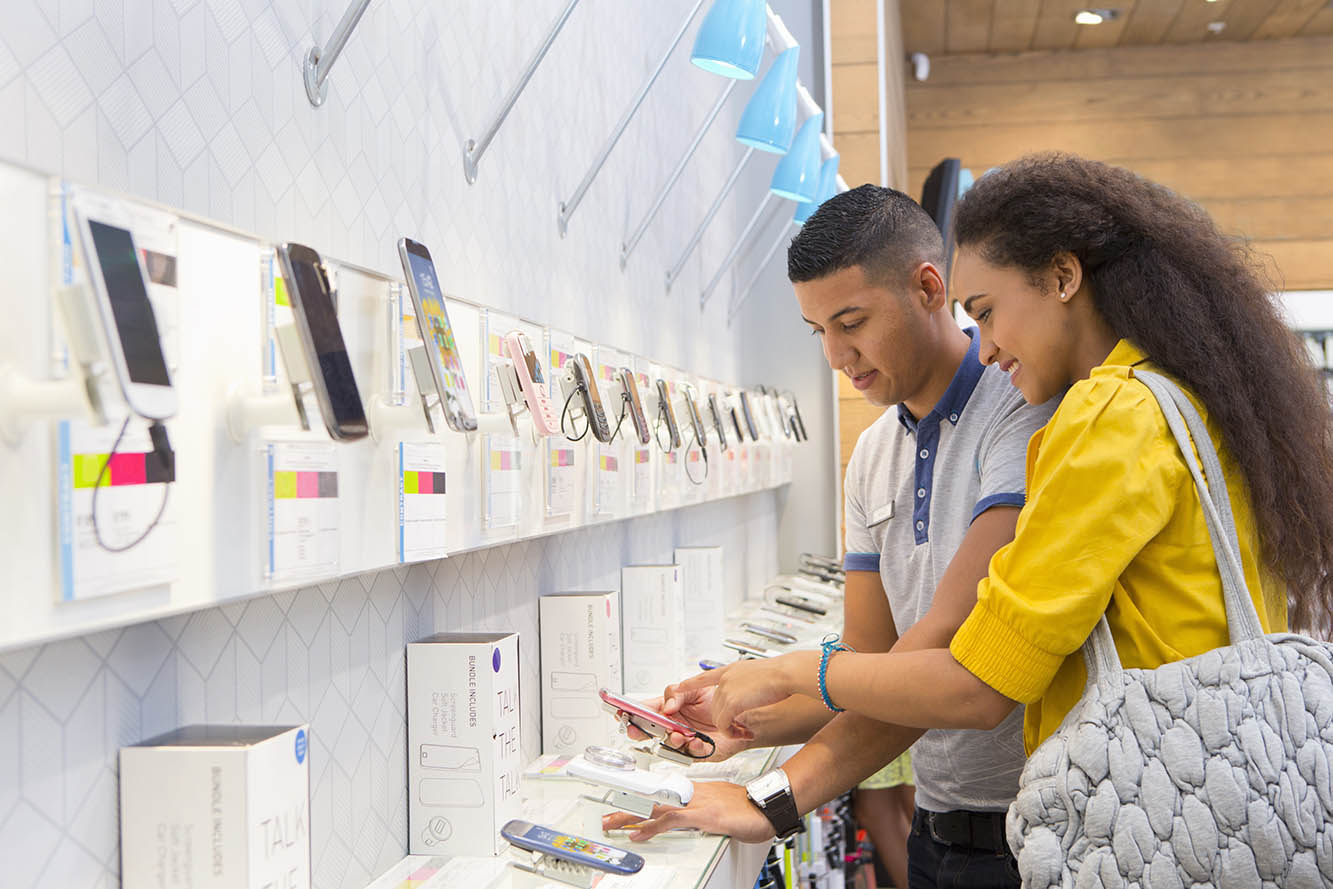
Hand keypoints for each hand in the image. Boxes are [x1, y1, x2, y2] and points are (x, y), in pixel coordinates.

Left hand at [601, 780, 774, 842]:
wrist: (767, 805)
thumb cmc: (750, 807)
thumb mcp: (722, 807)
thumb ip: (706, 810)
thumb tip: (697, 818)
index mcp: (698, 790)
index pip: (663, 792)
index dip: (643, 799)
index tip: (628, 805)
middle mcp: (693, 793)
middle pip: (653, 797)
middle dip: (629, 806)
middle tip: (608, 814)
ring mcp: (696, 803)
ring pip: (655, 806)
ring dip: (631, 815)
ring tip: (612, 823)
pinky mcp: (702, 815)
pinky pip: (670, 819)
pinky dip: (651, 826)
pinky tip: (639, 833)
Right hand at [622, 688, 750, 760]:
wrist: (741, 714)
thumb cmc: (719, 701)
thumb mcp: (696, 688)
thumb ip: (678, 693)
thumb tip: (666, 706)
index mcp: (669, 709)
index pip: (646, 710)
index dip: (632, 712)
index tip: (622, 711)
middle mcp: (673, 725)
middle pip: (650, 731)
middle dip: (640, 731)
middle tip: (635, 729)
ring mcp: (684, 739)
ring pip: (669, 744)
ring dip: (670, 740)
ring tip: (677, 734)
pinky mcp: (697, 752)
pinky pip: (691, 754)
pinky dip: (693, 748)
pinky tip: (696, 742)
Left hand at [675, 652, 816, 736]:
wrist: (785, 674)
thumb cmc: (778, 674)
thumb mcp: (756, 672)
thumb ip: (744, 681)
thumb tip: (744, 692)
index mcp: (730, 670)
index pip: (703, 677)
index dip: (690, 683)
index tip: (678, 687)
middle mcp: (724, 679)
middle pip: (714, 706)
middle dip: (725, 719)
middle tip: (739, 727)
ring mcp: (726, 690)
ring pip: (718, 717)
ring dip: (730, 727)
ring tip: (744, 730)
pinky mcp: (730, 703)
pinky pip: (723, 724)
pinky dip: (731, 732)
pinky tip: (742, 732)